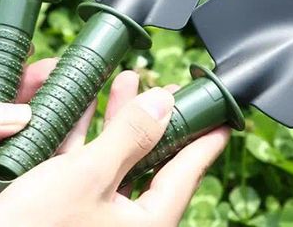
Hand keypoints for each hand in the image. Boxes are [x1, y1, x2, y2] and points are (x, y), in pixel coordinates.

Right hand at [0, 71, 229, 226]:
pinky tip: (84, 108)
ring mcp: (99, 215)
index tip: (221, 115)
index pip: (189, 170)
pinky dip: (88, 135)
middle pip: (155, 158)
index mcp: (147, 221)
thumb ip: (129, 137)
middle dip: (156, 116)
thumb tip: (164, 103)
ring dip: (119, 118)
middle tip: (168, 86)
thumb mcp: (88, 176)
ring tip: (125, 80)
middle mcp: (128, 221)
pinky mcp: (72, 209)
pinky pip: (89, 165)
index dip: (205, 137)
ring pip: (120, 157)